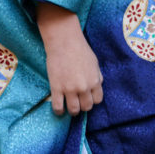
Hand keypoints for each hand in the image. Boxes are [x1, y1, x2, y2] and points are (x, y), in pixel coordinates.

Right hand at [36, 2, 103, 116]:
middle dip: (83, 107)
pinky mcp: (56, 89)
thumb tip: (97, 85)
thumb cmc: (80, 50)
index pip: (97, 100)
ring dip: (72, 111)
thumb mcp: (94, 63)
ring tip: (69, 109)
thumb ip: (97, 76)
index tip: (87, 99)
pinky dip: (59, 111)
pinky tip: (59, 109)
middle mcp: (84, 88)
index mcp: (95, 81)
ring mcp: (70, 89)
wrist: (64, 43)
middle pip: (86, 107)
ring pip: (73, 110)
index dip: (92, 100)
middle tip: (78, 104)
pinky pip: (58, 107)